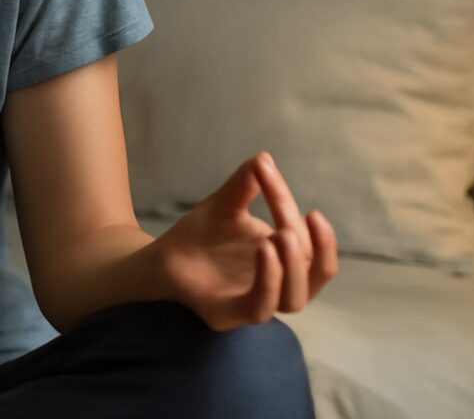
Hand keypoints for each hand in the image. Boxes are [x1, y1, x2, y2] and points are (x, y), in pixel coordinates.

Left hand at [152, 151, 338, 331]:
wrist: (160, 255)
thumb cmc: (200, 233)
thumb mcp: (225, 204)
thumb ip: (244, 185)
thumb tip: (263, 157)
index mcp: (286, 261)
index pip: (305, 238)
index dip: (288, 204)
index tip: (265, 170)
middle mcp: (278, 286)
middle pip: (312, 271)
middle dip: (313, 244)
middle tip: (303, 216)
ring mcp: (255, 304)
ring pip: (294, 299)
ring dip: (294, 267)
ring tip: (283, 235)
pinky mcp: (228, 315)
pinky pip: (259, 308)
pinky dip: (267, 282)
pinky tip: (264, 250)